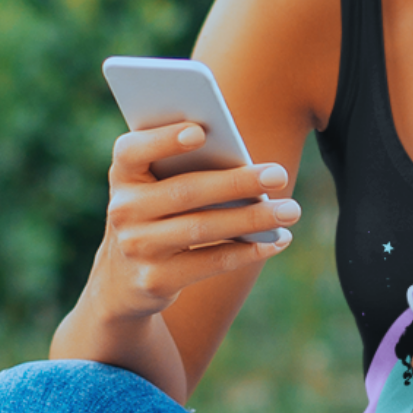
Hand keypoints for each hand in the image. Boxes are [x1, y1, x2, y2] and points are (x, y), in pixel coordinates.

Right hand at [92, 122, 299, 320]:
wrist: (121, 281)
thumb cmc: (154, 215)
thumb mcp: (152, 188)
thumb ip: (181, 168)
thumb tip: (246, 163)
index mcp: (122, 175)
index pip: (132, 151)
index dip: (163, 140)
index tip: (200, 131)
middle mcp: (123, 210)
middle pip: (186, 191)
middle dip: (237, 182)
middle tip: (279, 174)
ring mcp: (137, 248)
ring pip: (203, 228)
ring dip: (253, 218)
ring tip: (290, 210)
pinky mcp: (156, 281)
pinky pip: (211, 263)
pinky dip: (248, 251)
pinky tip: (277, 240)